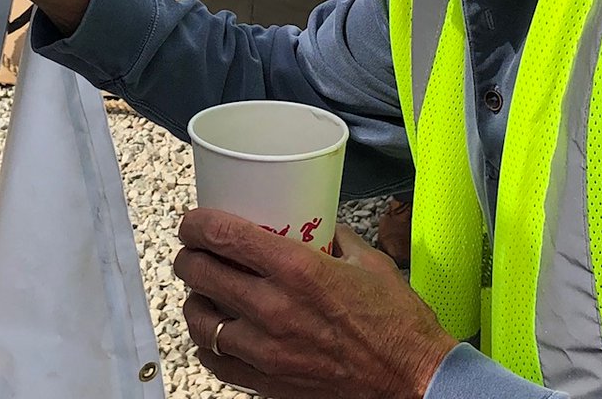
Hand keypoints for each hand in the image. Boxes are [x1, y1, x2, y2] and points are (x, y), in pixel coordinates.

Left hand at [175, 209, 456, 398]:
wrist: (412, 380)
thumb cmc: (397, 324)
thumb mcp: (369, 261)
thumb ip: (337, 236)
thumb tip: (319, 222)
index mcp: (298, 270)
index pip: (225, 237)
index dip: (197, 223)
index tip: (192, 220)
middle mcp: (275, 308)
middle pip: (203, 274)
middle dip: (188, 257)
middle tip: (191, 250)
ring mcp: (268, 350)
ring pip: (202, 322)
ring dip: (194, 301)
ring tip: (199, 291)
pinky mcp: (270, 383)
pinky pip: (218, 362)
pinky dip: (208, 344)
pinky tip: (214, 333)